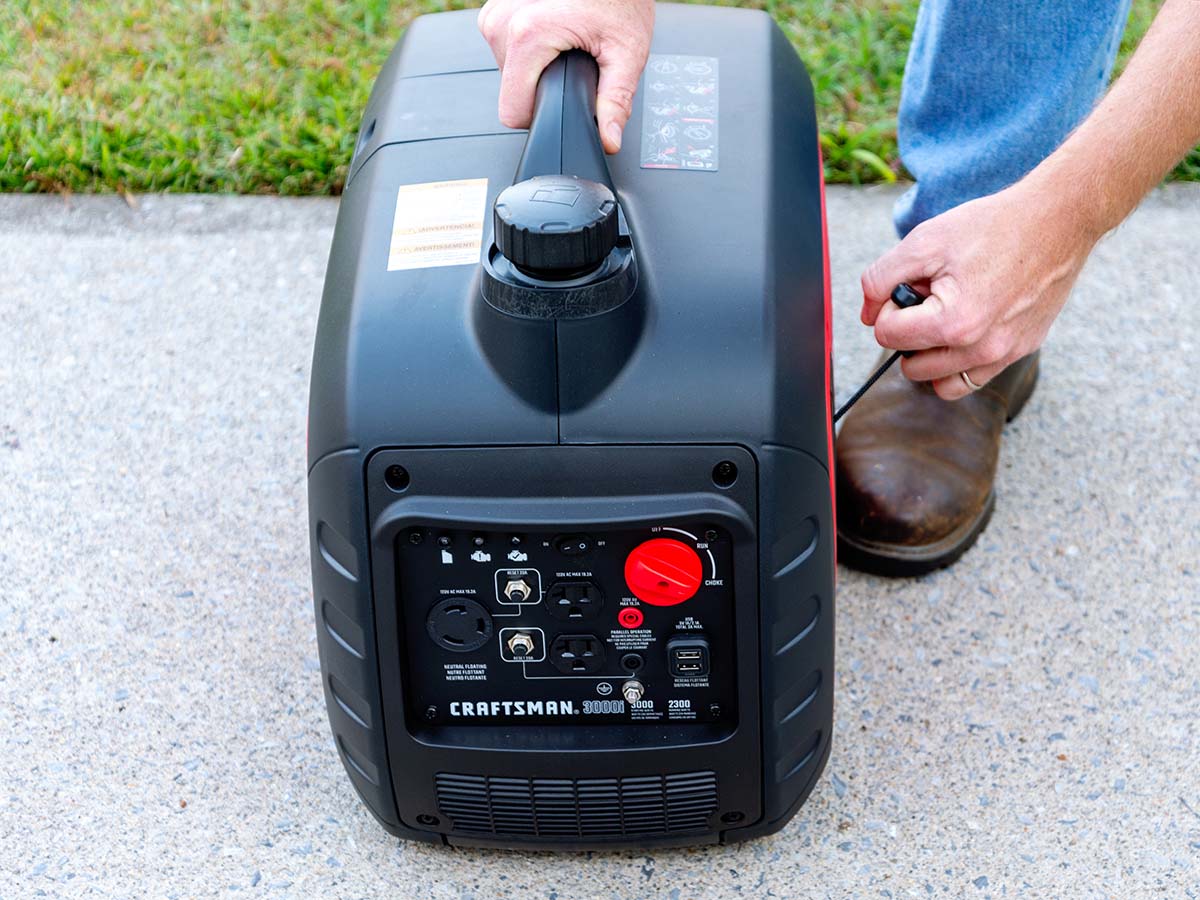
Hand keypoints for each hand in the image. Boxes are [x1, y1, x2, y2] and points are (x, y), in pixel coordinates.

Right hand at [477, 0, 654, 153]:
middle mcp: (502, 22)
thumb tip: (609, 139)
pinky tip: (555, 29)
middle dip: (543, 85)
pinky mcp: (495, 8)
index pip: (513, 112)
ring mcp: (494, 13)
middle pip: (512, 91)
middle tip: (574, 60)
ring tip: (566, 41)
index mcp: (527, 36)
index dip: (541, 116)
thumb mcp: (626, 52)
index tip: (564, 99)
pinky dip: (530, 47)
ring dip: (536, 65)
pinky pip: (506, 48)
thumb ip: (616, 101)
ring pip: (507, 70)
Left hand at [860, 183, 1100, 399]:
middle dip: (909, 333)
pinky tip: (965, 326)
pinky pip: (973, 378)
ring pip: (940, 382)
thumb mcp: (923, 241)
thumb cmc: (992, 226)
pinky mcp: (1022, 350)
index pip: (887, 336)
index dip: (888, 307)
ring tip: (945, 316)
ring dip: (932, 355)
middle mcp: (981, 348)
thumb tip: (867, 314)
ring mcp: (1005, 354)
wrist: (1057, 219)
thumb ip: (881, 279)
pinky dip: (959, 362)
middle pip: (911, 365)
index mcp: (953, 323)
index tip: (909, 286)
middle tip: (929, 297)